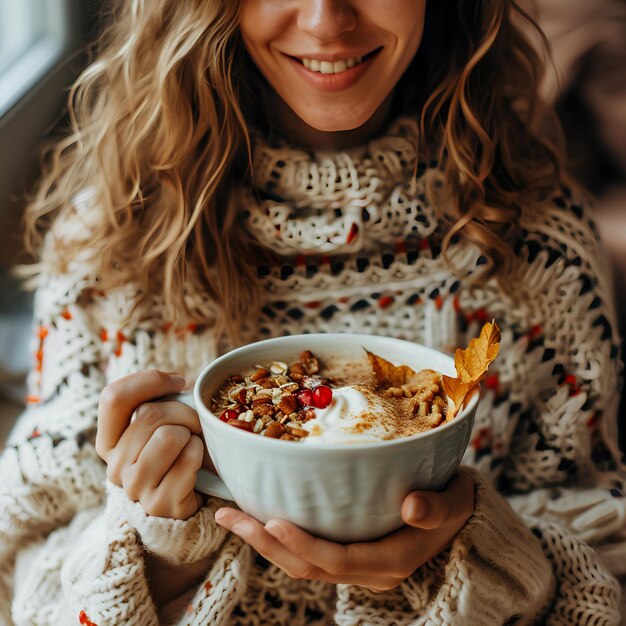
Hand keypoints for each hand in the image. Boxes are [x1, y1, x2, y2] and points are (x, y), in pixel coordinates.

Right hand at [96, 369, 208, 519]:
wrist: (189, 500)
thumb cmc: (176, 451)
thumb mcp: (159, 423)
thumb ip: (156, 400)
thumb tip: (176, 380)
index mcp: (107, 442)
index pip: (113, 397)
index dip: (149, 380)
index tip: (177, 381)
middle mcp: (114, 466)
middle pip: (149, 413)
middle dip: (183, 410)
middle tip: (194, 421)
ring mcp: (135, 488)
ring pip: (168, 435)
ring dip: (191, 433)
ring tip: (191, 443)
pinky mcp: (160, 504)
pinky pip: (188, 458)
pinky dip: (200, 452)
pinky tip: (196, 462)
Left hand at [214, 470, 474, 591]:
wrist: (460, 519)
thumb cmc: (455, 504)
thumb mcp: (453, 503)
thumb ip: (435, 507)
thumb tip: (411, 504)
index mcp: (390, 560)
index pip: (336, 559)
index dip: (302, 543)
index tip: (270, 521)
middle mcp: (368, 570)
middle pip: (307, 565)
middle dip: (265, 543)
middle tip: (229, 515)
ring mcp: (357, 564)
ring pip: (302, 562)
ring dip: (264, 541)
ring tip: (232, 515)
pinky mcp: (350, 553)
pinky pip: (309, 553)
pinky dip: (281, 537)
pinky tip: (260, 516)